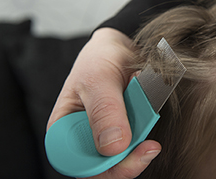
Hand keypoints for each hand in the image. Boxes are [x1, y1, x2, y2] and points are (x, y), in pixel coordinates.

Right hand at [47, 28, 160, 178]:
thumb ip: (104, 111)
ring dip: (142, 132)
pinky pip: (141, 138)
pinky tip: (146, 106)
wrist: (119, 48)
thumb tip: (113, 146)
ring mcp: (107, 135)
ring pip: (129, 153)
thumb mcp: (98, 79)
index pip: (82, 166)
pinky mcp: (126, 130)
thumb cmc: (98, 59)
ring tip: (141, 104)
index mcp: (64, 130)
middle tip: (150, 140)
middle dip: (132, 152)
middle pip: (109, 166)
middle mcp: (84, 137)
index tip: (137, 150)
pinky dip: (149, 124)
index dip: (109, 167)